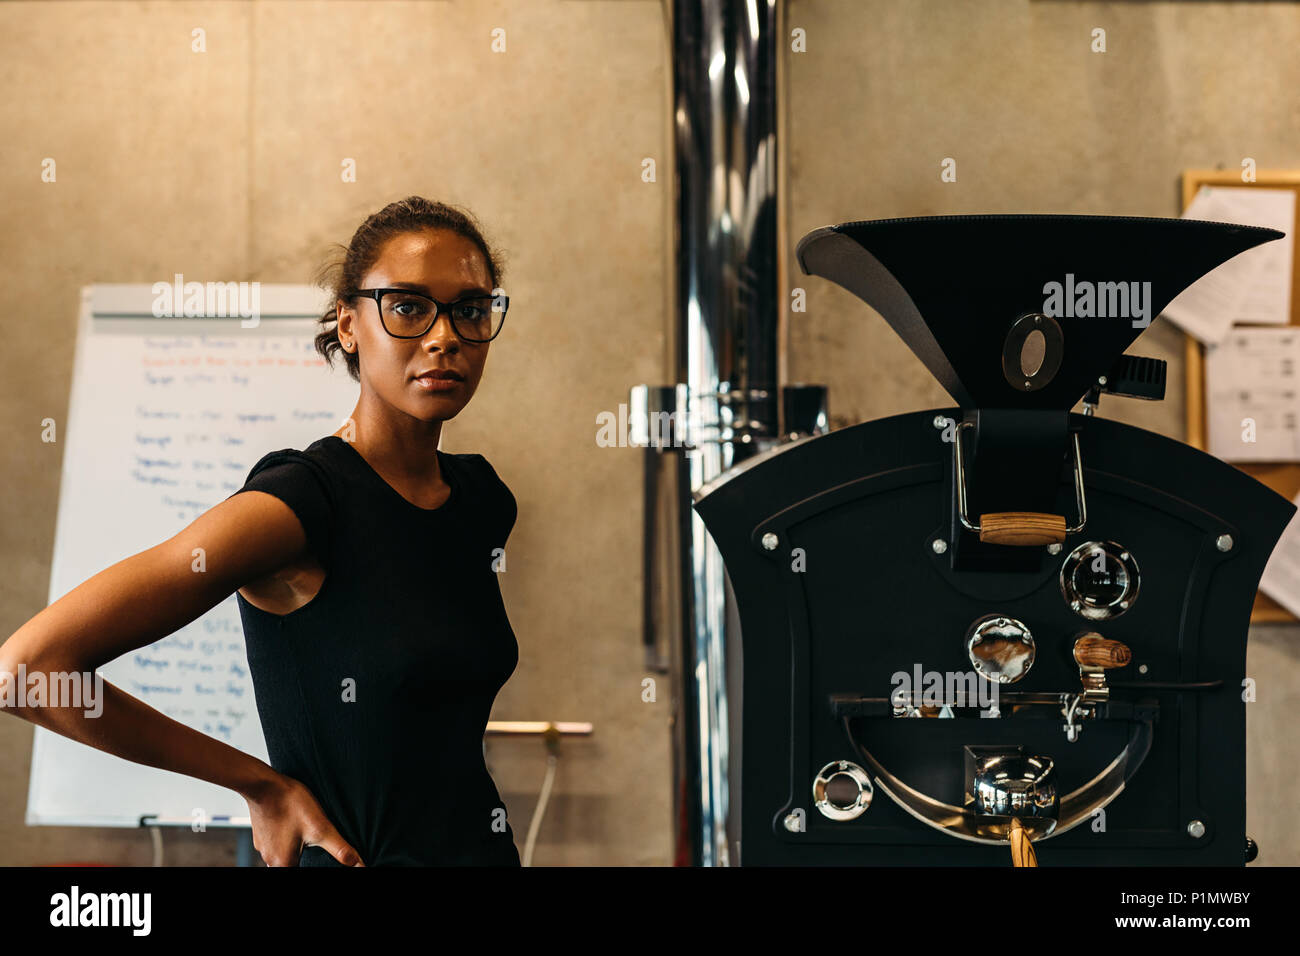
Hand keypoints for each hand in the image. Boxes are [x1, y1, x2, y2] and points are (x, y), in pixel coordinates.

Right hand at [244, 772, 363, 866]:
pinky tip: (293, 823)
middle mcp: (270, 860)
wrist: (264, 784)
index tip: (315, 855)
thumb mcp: (320, 827)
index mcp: (283, 864)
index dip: (314, 866)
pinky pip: (277, 841)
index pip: (304, 873)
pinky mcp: (261, 834)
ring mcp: (263, 846)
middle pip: (293, 864)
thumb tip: (358, 863)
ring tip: (304, 831)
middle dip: (307, 857)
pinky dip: (287, 836)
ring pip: (285, 854)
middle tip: (312, 842)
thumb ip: (339, 848)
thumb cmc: (289, 804)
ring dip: (296, 847)